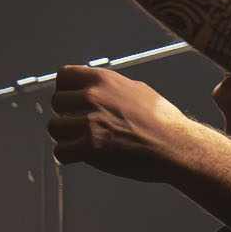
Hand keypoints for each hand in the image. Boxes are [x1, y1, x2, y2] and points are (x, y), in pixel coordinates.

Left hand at [46, 63, 203, 180]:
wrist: (176, 146)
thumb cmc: (163, 122)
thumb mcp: (137, 90)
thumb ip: (112, 88)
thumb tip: (97, 89)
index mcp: (104, 80)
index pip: (64, 76)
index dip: (64, 89)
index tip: (69, 100)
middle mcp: (94, 98)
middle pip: (56, 102)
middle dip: (65, 114)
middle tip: (76, 124)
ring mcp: (91, 124)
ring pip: (54, 127)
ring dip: (64, 136)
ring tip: (77, 141)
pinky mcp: (91, 148)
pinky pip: (61, 152)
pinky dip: (67, 156)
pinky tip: (77, 155)